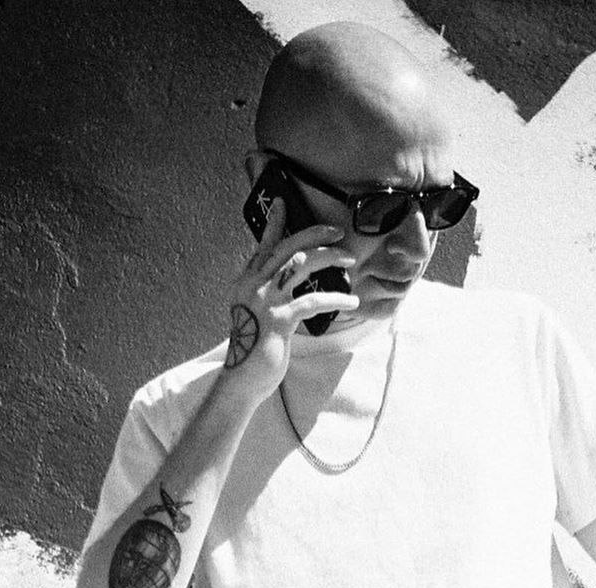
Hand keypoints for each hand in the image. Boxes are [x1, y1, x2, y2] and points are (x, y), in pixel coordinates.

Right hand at [222, 198, 358, 390]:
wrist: (243, 378)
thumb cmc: (255, 348)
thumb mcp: (258, 314)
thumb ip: (269, 294)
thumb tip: (287, 278)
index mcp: (247, 281)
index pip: (263, 245)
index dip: (274, 223)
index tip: (282, 202)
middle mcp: (253, 285)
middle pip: (286, 247)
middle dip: (313, 234)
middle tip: (337, 231)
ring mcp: (266, 300)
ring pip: (301, 265)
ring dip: (329, 259)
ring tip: (350, 261)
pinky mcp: (280, 319)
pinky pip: (313, 301)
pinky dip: (336, 298)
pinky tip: (352, 301)